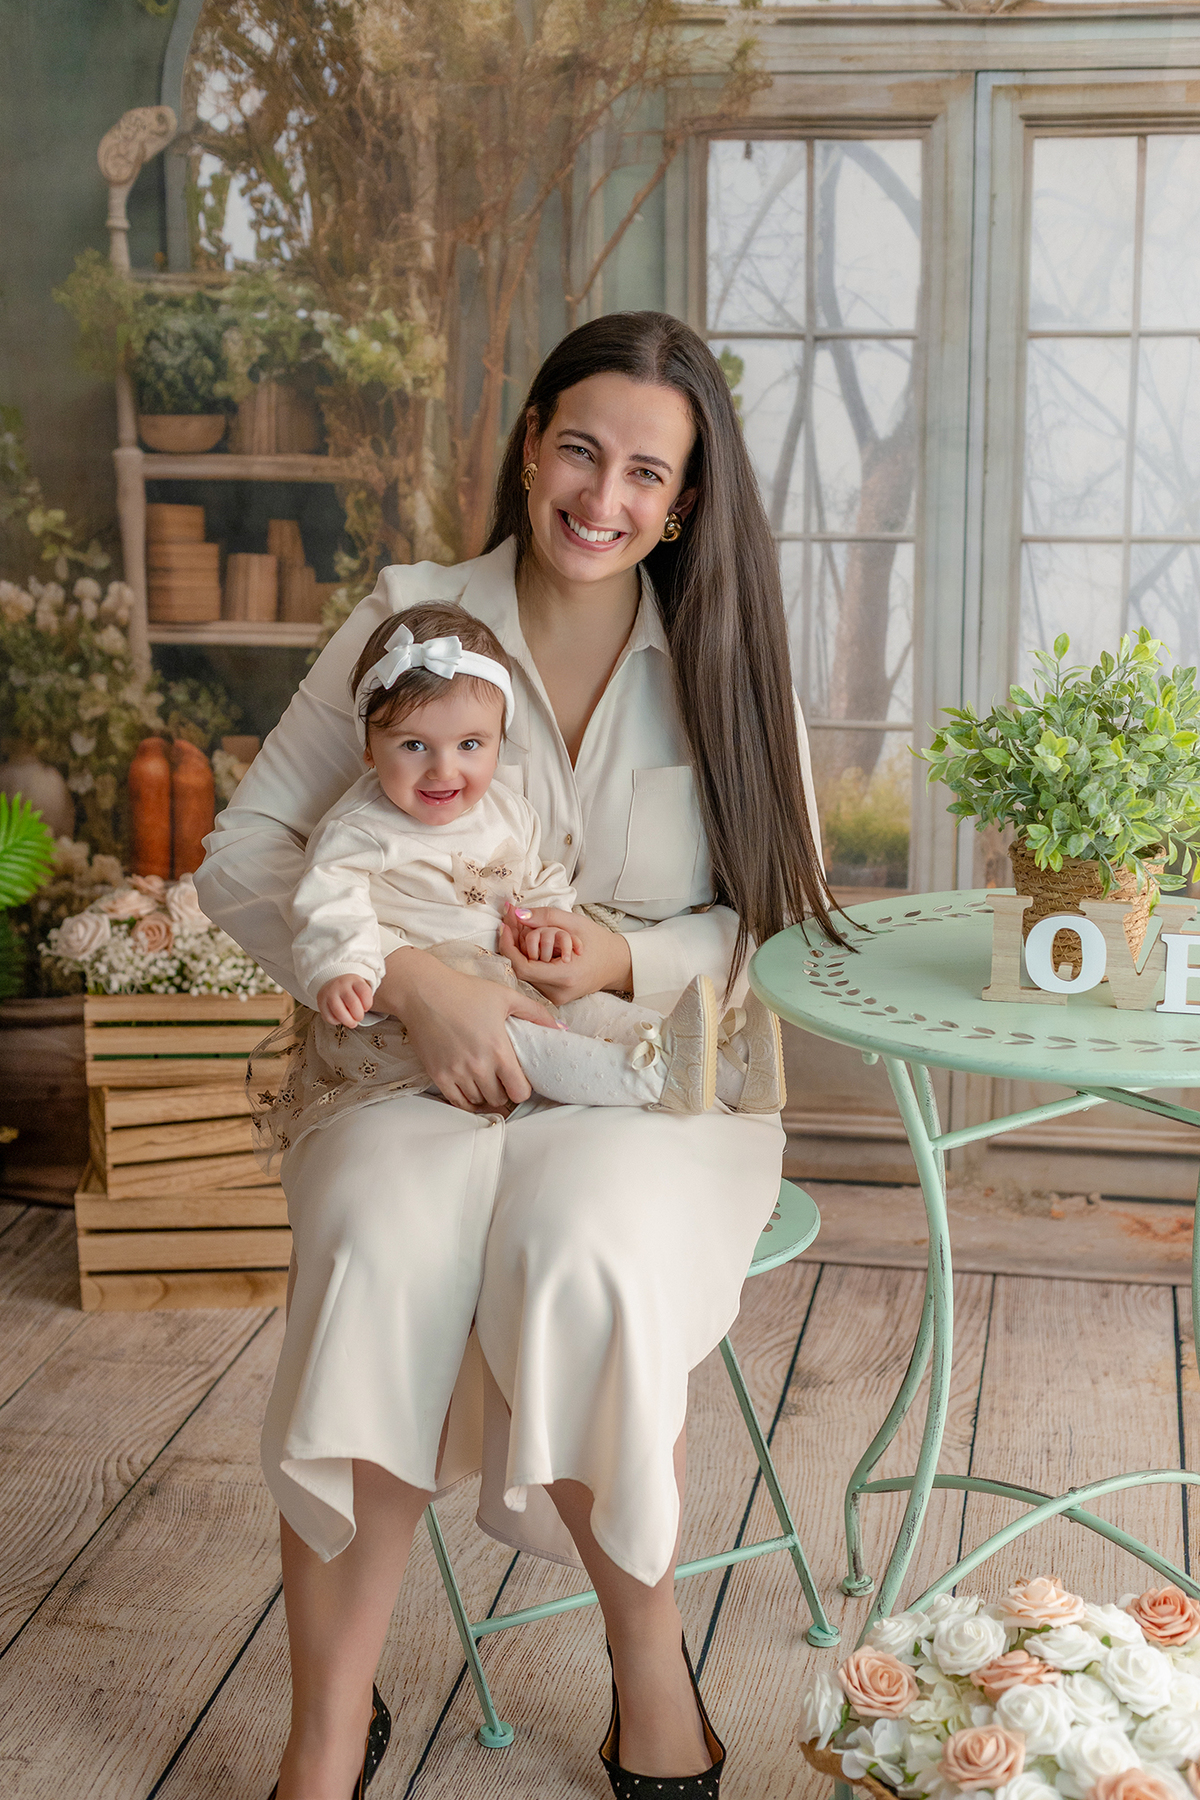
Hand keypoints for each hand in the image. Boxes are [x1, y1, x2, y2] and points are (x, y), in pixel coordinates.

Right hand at [317, 972, 374, 1027]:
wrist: (332, 982)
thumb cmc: (349, 989)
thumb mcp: (360, 988)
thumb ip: (364, 999)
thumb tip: (358, 1016)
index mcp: (354, 980)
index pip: (364, 993)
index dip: (368, 1005)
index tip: (366, 1008)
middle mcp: (341, 985)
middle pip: (353, 1004)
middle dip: (359, 1016)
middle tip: (359, 1017)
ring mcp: (329, 993)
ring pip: (340, 1012)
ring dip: (348, 1021)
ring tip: (352, 1023)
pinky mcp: (321, 1002)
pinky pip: (329, 1017)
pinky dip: (336, 1021)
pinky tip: (340, 1018)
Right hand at [373, 945, 561, 1112]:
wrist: (424, 992)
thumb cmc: (465, 992)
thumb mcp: (505, 996)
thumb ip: (535, 1013)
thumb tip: (559, 1028)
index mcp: (498, 1050)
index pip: (519, 1091)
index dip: (523, 1089)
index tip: (520, 1080)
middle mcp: (478, 1066)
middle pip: (499, 1099)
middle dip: (504, 1092)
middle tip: (503, 1080)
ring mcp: (456, 1073)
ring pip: (479, 1101)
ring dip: (485, 1095)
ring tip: (486, 1081)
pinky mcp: (437, 1075)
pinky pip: (457, 1102)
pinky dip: (466, 1100)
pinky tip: (470, 1088)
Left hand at [498, 906, 632, 1005]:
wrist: (617, 964)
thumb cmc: (599, 942)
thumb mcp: (574, 922)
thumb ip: (545, 917)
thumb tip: (517, 914)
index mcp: (565, 976)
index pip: (523, 967)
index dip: (508, 946)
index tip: (504, 925)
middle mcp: (557, 992)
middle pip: (520, 970)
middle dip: (514, 944)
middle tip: (512, 922)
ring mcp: (555, 998)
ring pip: (524, 974)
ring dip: (521, 952)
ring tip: (525, 931)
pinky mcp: (553, 998)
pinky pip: (532, 978)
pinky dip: (529, 960)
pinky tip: (533, 946)